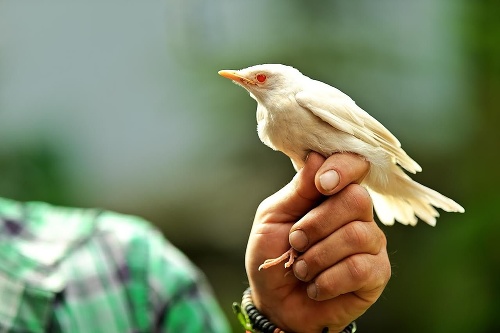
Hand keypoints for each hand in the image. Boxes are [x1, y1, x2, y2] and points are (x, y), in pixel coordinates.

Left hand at [246, 152, 390, 332]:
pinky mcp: (376, 274)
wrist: (276, 303)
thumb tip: (317, 157)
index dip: (342, 168)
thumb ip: (297, 190)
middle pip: (356, 199)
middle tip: (295, 242)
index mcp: (330, 194)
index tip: (321, 184)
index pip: (354, 165)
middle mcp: (356, 214)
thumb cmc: (273, 255)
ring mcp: (370, 243)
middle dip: (317, 224)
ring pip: (357, 235)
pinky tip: (316, 287)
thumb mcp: (273, 218)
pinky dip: (327, 280)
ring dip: (318, 256)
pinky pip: (359, 268)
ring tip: (301, 269)